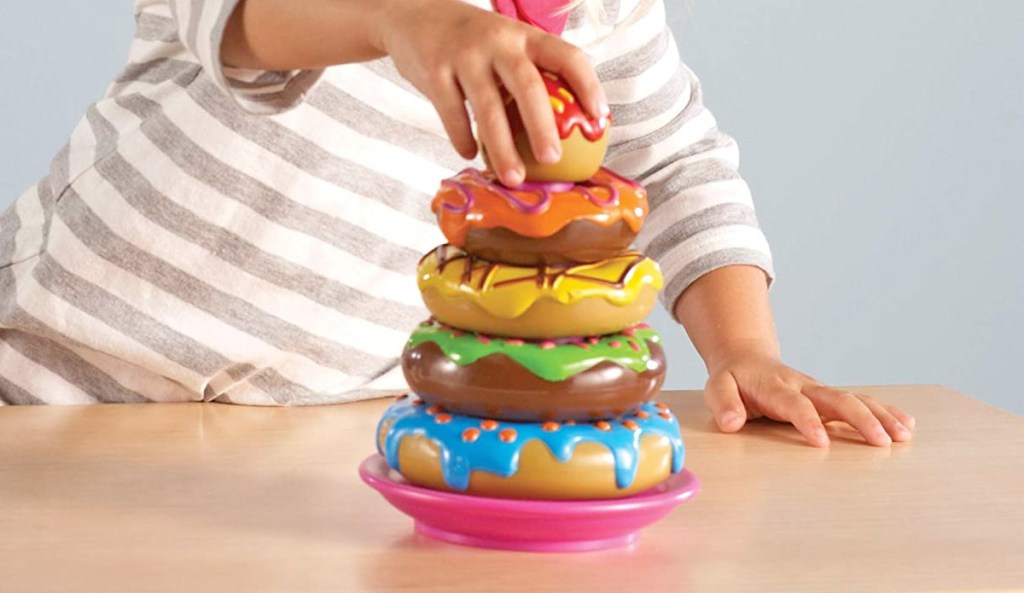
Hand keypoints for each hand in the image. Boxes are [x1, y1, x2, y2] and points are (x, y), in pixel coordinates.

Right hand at [375, 0, 607, 185]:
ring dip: (502, 148)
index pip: (566, 55)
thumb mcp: (506, 43)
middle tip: (553, 160)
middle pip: (528, 85)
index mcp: (525, 36)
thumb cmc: (473, 42)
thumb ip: (530, 73)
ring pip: (488, 108)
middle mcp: (498, 41)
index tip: (600, 116)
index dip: (587, 85)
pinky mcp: (434, 70)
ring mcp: (464, 55)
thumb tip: (569, 127)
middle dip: (543, 126)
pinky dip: (462, 138)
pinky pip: (452, 113)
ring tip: (513, 178)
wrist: (414, 15)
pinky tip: (470, 154)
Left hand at [703, 344, 915, 446]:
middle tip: (880, 442)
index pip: (795, 404)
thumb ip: (724, 404)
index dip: (808, 421)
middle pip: (836, 399)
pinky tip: (905, 425)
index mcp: (776, 386)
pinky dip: (884, 412)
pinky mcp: (829, 397)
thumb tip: (731, 423)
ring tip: (903, 435)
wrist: (746, 358)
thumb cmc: (733, 379)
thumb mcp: (717, 387)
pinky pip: (861, 402)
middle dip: (860, 419)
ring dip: (880, 416)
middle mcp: (804, 386)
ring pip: (855, 400)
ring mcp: (820, 391)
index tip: (821, 442)